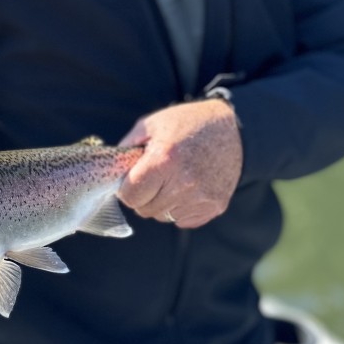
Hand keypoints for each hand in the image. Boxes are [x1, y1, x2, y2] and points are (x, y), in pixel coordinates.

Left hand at [117, 100, 242, 229]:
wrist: (232, 129)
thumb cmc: (186, 123)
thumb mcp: (151, 125)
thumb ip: (127, 148)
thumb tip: (111, 172)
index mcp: (164, 161)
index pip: (130, 196)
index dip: (126, 189)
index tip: (133, 179)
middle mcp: (184, 183)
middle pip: (145, 210)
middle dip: (143, 196)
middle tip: (154, 178)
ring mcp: (202, 198)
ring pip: (164, 217)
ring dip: (162, 203)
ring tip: (173, 180)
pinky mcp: (215, 206)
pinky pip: (184, 220)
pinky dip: (180, 208)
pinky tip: (187, 187)